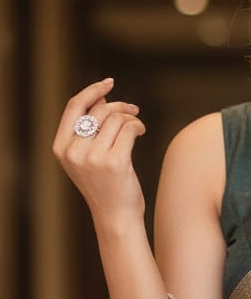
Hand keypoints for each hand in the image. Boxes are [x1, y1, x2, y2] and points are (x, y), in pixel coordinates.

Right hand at [52, 78, 146, 227]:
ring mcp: (93, 157)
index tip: (108, 83)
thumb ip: (89, 130)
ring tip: (137, 127)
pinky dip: (138, 126)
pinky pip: (129, 129)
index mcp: (61, 148)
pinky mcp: (114, 162)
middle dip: (119, 106)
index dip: (91, 91)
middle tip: (133, 110)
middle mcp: (73, 152)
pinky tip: (141, 132)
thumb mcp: (87, 157)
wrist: (115, 216)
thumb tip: (102, 98)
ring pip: (116, 119)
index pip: (73, 107)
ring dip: (131, 118)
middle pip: (99, 110)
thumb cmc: (105, 185)